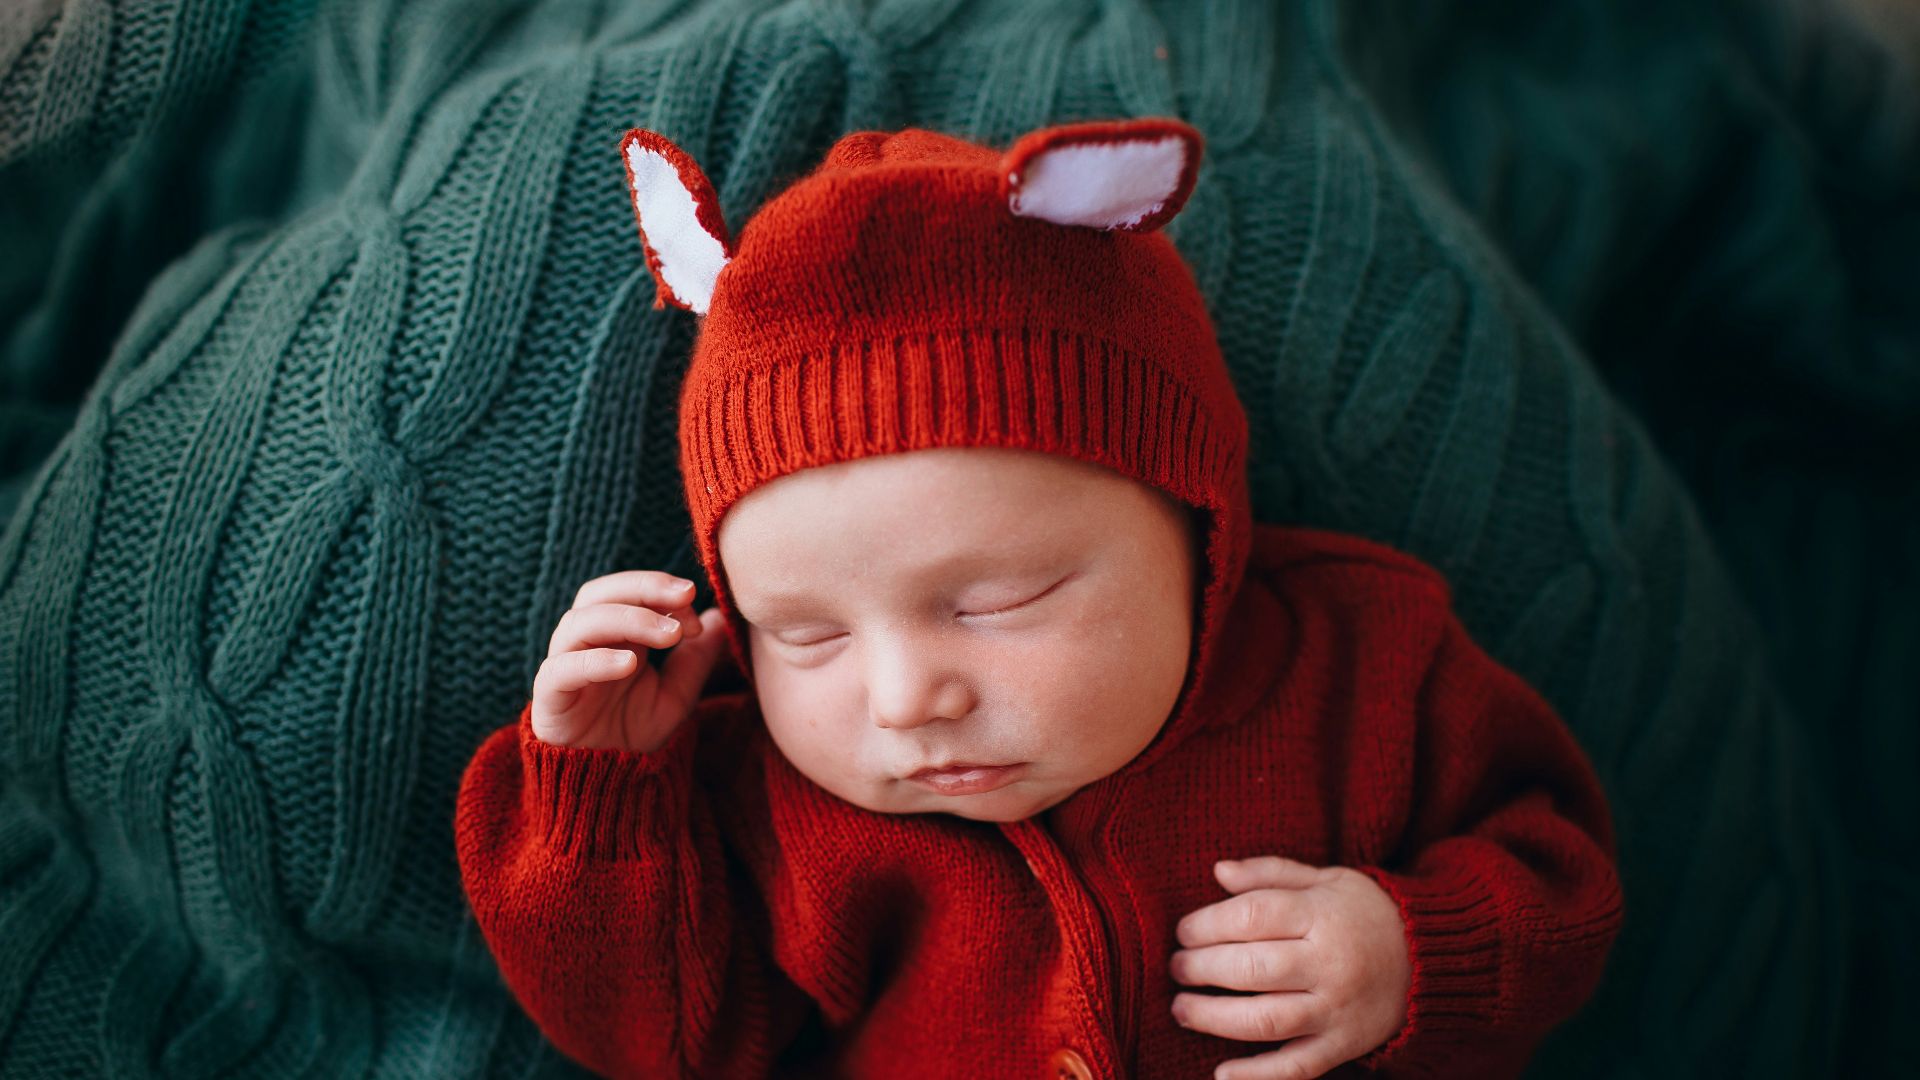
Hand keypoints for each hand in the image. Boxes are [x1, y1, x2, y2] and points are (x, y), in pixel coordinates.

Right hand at [531, 570, 729, 750]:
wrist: (604, 783)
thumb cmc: (632, 734)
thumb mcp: (676, 696)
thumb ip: (695, 660)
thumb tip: (720, 618)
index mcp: (614, 637)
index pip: (630, 593)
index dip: (662, 592)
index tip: (696, 609)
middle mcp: (586, 644)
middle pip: (600, 594)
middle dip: (644, 587)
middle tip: (685, 595)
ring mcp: (565, 666)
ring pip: (580, 622)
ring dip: (629, 619)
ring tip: (669, 635)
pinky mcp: (549, 696)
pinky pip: (562, 668)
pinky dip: (594, 660)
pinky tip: (629, 664)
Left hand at [1169, 857, 1411, 1079]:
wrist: (1432, 959)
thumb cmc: (1365, 913)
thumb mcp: (1327, 880)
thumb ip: (1271, 874)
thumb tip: (1217, 871)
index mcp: (1323, 915)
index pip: (1253, 917)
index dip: (1207, 924)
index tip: (1183, 931)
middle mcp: (1331, 964)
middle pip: (1253, 968)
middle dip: (1201, 969)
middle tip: (1176, 968)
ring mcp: (1337, 1010)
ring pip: (1266, 1020)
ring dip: (1214, 1018)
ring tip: (1182, 1009)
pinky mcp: (1344, 1045)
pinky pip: (1296, 1067)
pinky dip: (1256, 1076)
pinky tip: (1221, 1073)